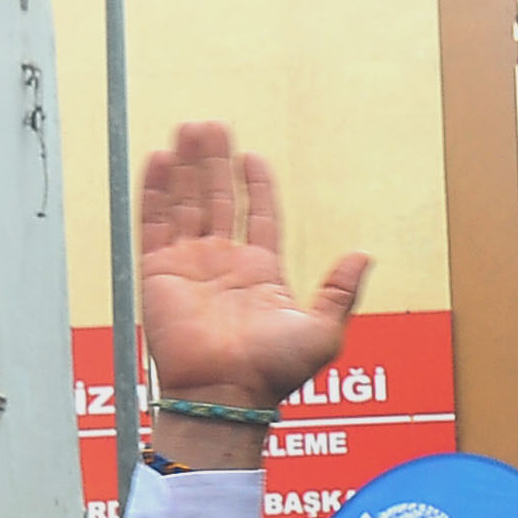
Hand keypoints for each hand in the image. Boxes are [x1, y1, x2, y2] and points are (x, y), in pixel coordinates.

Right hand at [137, 121, 371, 421]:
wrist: (226, 392)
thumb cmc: (275, 371)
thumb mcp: (323, 330)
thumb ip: (341, 291)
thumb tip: (362, 254)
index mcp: (261, 273)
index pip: (259, 216)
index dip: (258, 185)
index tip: (253, 156)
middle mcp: (224, 264)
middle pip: (218, 199)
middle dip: (216, 162)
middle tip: (212, 125)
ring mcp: (190, 265)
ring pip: (187, 202)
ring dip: (188, 166)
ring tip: (189, 127)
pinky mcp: (159, 271)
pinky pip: (154, 222)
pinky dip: (157, 189)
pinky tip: (162, 157)